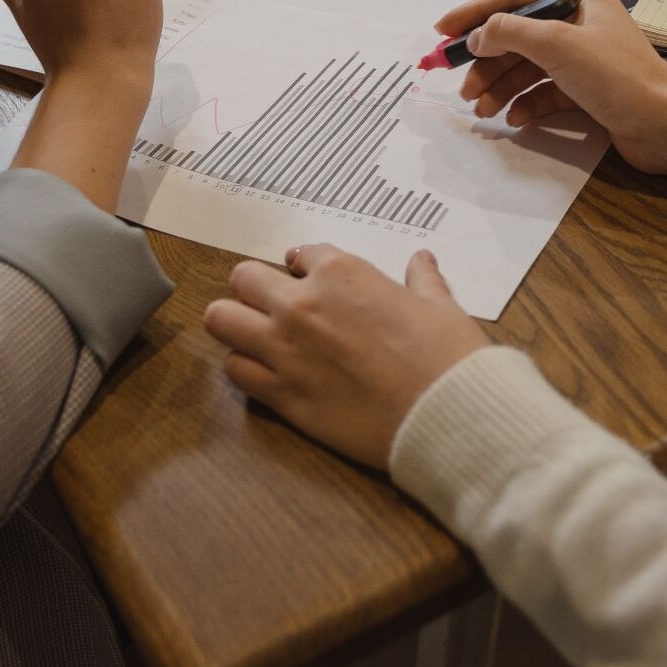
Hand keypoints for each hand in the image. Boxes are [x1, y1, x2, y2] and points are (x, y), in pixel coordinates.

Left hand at [205, 245, 490, 468]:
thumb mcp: (439, 305)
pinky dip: (245, 368)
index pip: (299, 254)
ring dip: (237, 325)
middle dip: (256, 289)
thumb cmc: (445, 355)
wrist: (443, 413)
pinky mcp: (280, 394)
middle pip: (243, 278)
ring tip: (258, 337)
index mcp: (341, 272)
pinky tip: (267, 373)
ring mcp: (284, 349)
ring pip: (221, 320)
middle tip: (275, 306)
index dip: (304, 267)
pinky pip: (234, 370)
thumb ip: (422, 280)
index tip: (308, 277)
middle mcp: (302, 303)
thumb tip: (422, 260)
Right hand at [440, 0, 666, 182]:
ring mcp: (584, 59)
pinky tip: (514, 118)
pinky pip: (544, 93)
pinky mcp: (587, 92)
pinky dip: (525, 104)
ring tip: (482, 109)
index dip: (475, 13)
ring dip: (501, 87)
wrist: (665, 124)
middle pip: (518, 37)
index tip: (444, 32)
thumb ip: (510, 32)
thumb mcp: (556, 44)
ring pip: (528, 68)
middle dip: (487, 62)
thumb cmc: (619, 76)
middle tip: (462, 86)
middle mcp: (580, 24)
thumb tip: (479, 35)